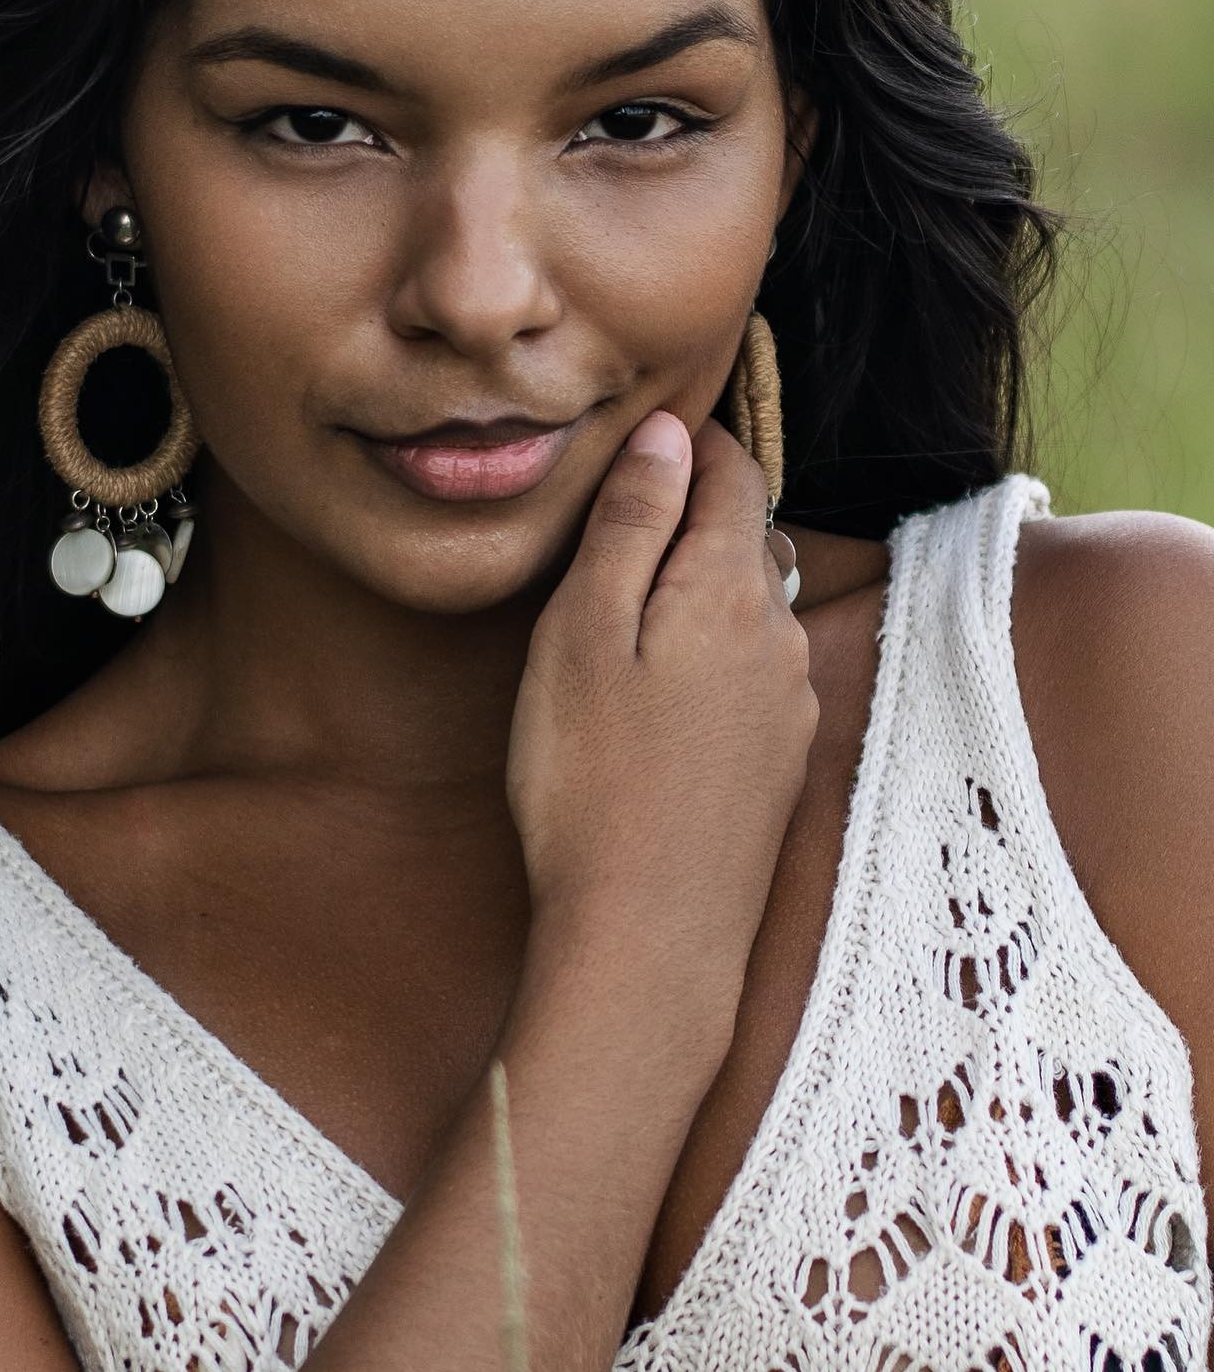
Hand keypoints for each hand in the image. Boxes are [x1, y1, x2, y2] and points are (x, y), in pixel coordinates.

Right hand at [506, 409, 818, 1029]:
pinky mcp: (781, 767)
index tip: (641, 439)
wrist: (648, 937)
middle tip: (615, 527)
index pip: (733, 471)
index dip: (688, 444)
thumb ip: (629, 527)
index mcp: (729, 590)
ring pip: (755, 612)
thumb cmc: (591, 785)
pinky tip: (664, 702)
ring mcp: (790, 707)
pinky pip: (756, 678)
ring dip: (703, 593)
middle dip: (693, 517)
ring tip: (630, 617)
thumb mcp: (581, 638)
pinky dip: (714, 659)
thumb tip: (667, 434)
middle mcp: (781, 638)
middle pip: (749, 539)